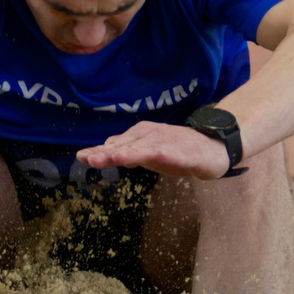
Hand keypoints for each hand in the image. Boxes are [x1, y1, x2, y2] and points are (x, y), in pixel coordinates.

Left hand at [79, 121, 230, 181]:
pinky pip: (169, 153)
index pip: (116, 144)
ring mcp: (166, 142)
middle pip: (125, 145)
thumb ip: (128, 152)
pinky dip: (158, 153)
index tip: (81, 158)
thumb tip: (105, 152)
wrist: (213, 147)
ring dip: (127, 152)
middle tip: (86, 159)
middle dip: (105, 152)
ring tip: (111, 157)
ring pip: (143, 148)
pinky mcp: (182, 152)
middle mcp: (151, 135)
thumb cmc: (178, 150)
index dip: (99, 152)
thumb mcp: (148, 152)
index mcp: (141, 136)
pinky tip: (150, 157)